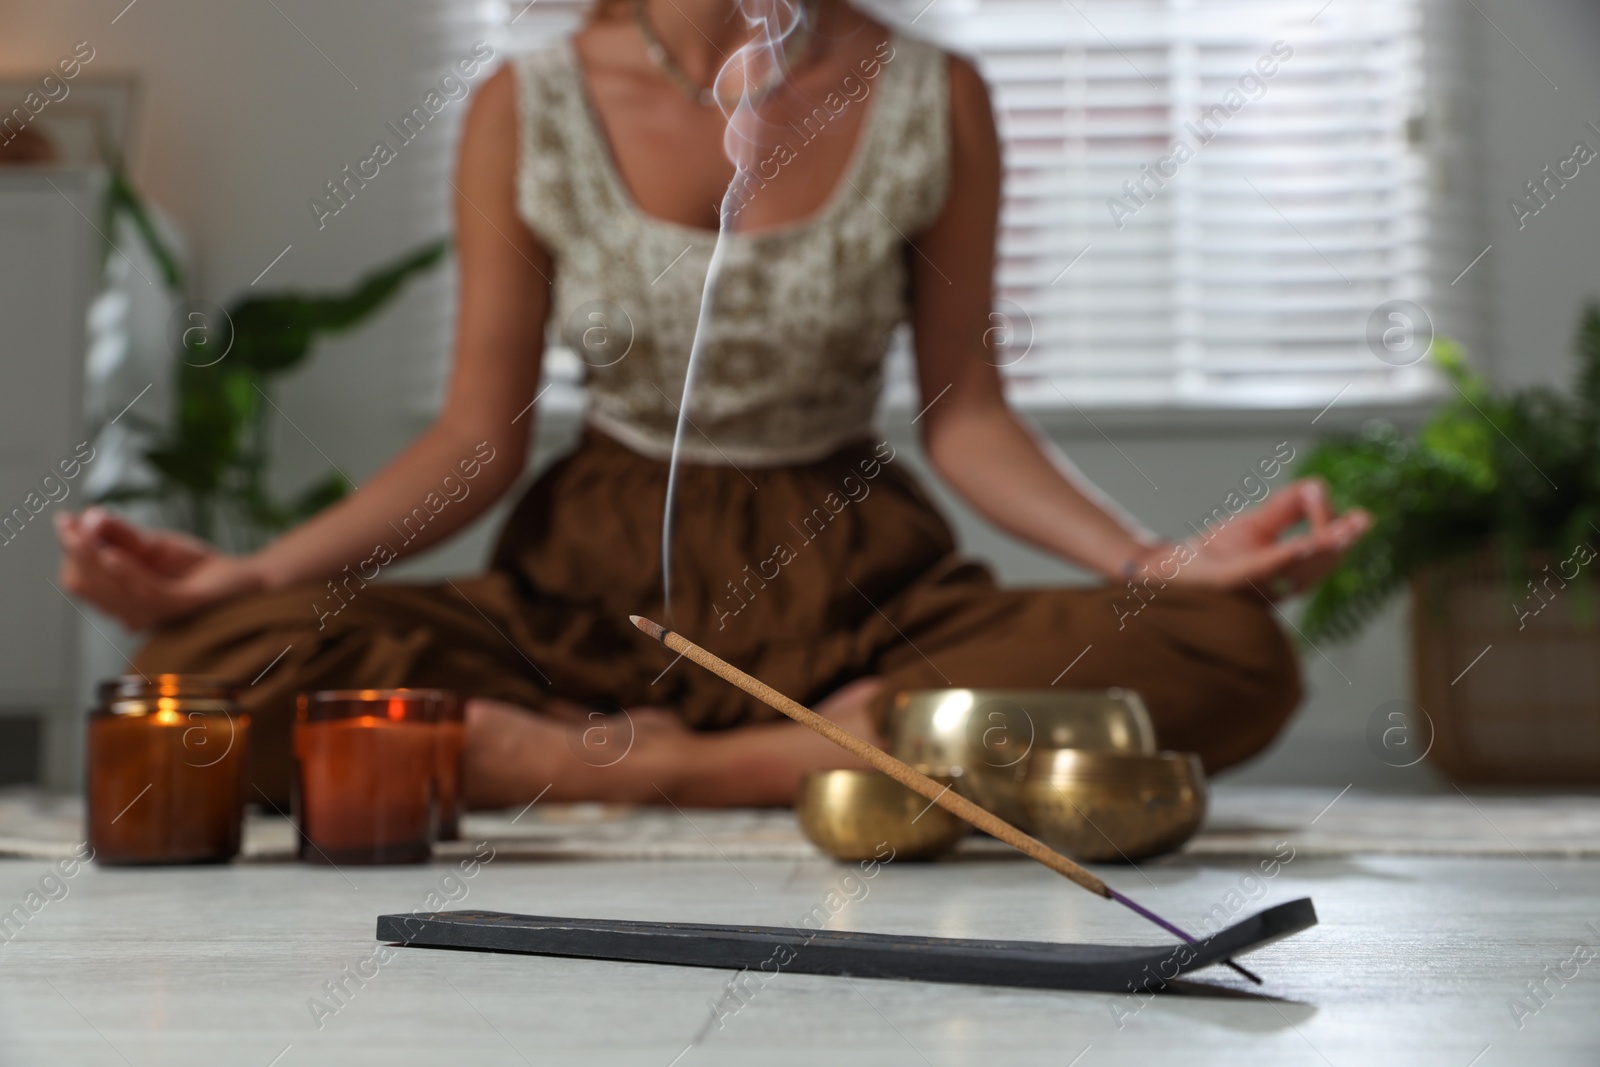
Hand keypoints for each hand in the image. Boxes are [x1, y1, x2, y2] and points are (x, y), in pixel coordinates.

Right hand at [54, 507, 265, 630]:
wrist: (243, 579)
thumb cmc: (195, 567)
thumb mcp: (152, 544)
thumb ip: (122, 534)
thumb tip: (88, 517)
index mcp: (119, 599)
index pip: (82, 580)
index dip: (71, 551)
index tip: (64, 521)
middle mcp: (131, 613)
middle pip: (89, 586)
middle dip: (76, 552)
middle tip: (69, 523)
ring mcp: (154, 614)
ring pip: (110, 590)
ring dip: (92, 559)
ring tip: (82, 531)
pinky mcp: (180, 607)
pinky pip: (146, 593)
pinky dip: (125, 574)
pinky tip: (112, 555)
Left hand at [1134, 479, 1369, 599]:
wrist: (1162, 573)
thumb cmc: (1213, 556)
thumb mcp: (1254, 526)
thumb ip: (1286, 508)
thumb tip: (1317, 487)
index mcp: (1285, 577)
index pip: (1321, 557)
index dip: (1341, 536)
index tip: (1359, 517)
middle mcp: (1273, 589)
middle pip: (1315, 565)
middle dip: (1339, 543)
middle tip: (1362, 522)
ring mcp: (1251, 589)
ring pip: (1293, 569)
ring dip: (1320, 550)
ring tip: (1342, 533)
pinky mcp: (1227, 583)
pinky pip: (1261, 571)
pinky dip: (1285, 558)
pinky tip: (1303, 543)